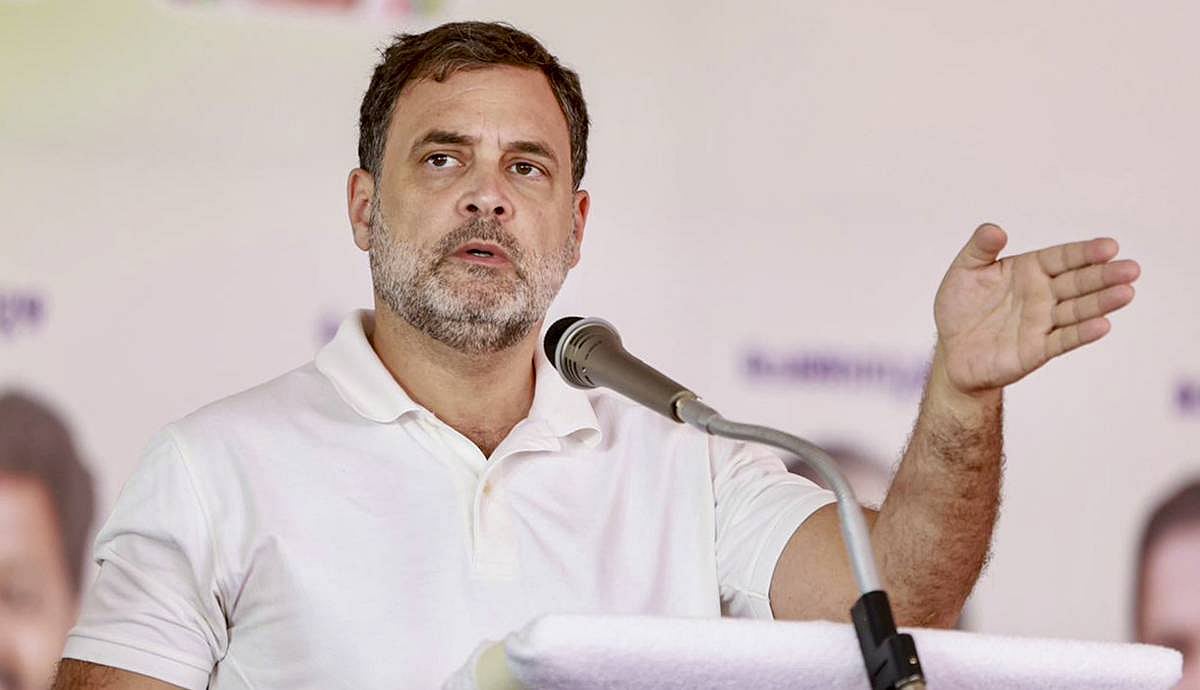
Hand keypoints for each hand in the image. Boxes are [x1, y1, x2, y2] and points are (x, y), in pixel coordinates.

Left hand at [934, 223, 1139, 393]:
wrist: (951, 350)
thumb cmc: (960, 306)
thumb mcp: (964, 271)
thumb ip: (980, 248)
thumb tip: (994, 229)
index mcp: (1029, 270)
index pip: (1063, 258)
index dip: (1085, 253)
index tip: (1110, 246)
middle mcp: (1042, 294)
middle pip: (1078, 282)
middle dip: (1104, 275)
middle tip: (1131, 268)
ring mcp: (1042, 322)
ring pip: (1077, 310)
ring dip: (1102, 302)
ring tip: (1126, 293)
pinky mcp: (1037, 349)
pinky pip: (1063, 340)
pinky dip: (1082, 333)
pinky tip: (1103, 325)